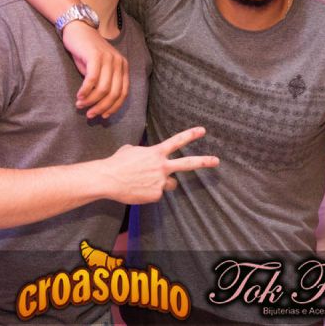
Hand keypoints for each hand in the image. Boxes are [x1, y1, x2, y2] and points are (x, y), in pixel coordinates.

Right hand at [62, 21, 128, 118]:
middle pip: (114, 93)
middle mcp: (119, 63)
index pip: (123, 93)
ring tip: (80, 106)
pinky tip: (79, 96)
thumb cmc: (87, 52)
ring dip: (91, 101)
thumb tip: (100, 107)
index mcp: (123, 67)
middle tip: (90, 115)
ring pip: (103, 88)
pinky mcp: (96, 56)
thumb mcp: (100, 69)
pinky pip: (92, 79)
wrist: (78, 29)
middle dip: (102, 107)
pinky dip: (85, 91)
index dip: (114, 107)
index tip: (103, 116)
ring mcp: (108, 58)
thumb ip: (103, 84)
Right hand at [102, 127, 218, 203]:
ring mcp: (160, 181)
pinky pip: (156, 194)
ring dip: (162, 183)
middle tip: (216, 161)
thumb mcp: (131, 150)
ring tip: (144, 182)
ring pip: (169, 184)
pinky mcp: (155, 195)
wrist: (108, 179)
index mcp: (156, 153)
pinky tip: (138, 190)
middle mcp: (162, 166)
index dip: (190, 135)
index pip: (177, 141)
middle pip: (187, 163)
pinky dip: (149, 193)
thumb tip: (143, 155)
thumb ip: (143, 152)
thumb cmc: (117, 163)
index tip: (202, 131)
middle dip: (204, 161)